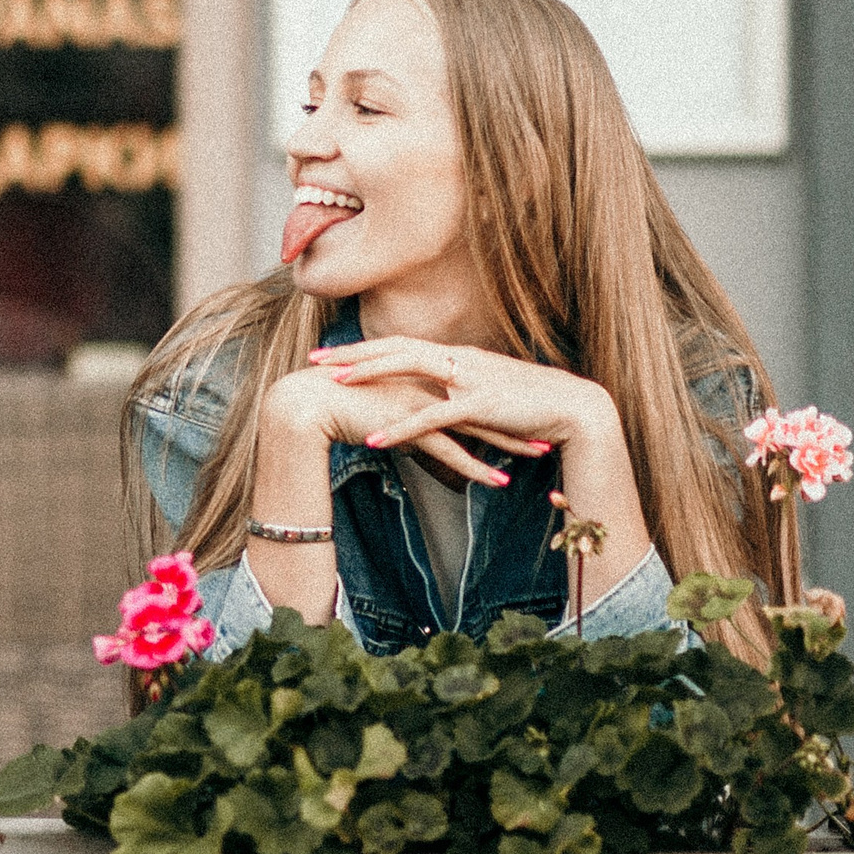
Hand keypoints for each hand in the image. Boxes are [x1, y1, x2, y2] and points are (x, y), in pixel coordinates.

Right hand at [262, 362, 545, 490]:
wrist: (306, 402)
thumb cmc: (335, 402)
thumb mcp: (378, 406)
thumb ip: (402, 416)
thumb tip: (417, 434)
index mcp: (420, 372)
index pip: (469, 386)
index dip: (498, 398)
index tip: (525, 408)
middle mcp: (425, 383)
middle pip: (481, 401)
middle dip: (515, 416)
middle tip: (547, 426)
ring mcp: (419, 403)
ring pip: (474, 426)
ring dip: (507, 443)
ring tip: (536, 455)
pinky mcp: (409, 425)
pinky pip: (451, 450)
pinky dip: (477, 467)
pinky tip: (498, 481)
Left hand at [308, 338, 612, 463]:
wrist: (573, 407)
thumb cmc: (531, 402)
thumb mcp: (487, 391)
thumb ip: (458, 390)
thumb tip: (433, 396)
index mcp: (457, 355)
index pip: (401, 344)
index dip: (365, 348)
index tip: (331, 353)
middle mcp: (458, 359)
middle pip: (395, 347)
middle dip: (353, 353)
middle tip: (315, 360)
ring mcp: (469, 378)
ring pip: (409, 369)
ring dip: (369, 375)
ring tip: (333, 386)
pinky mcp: (480, 405)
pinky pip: (432, 416)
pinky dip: (401, 427)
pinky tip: (375, 439)